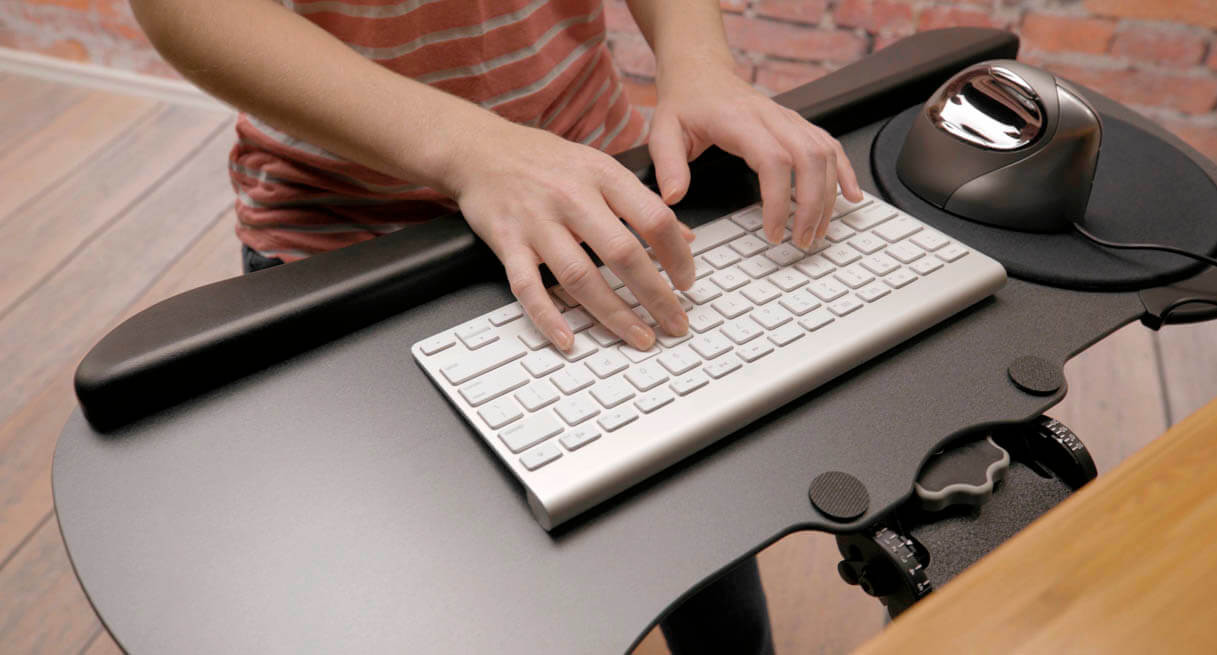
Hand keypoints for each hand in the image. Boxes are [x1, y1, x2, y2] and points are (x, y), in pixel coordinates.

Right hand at [450, 122, 694, 351]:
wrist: (479, 149)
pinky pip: (527, 286)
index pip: (654, 219)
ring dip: (614, 314)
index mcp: (602, 175)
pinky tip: (567, 339)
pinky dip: (547, 317)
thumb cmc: (543, 160)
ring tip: (639, 336)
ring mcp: (537, 221)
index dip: (678, 256)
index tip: (688, 282)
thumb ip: (640, 201)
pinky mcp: (507, 242)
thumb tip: (685, 237)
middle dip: (656, 296)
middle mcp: (572, 197)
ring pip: (580, 276)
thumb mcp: (598, 166)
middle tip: (675, 323)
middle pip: (623, 253)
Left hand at [649, 63, 862, 248]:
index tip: (773, 232)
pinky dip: (844, 171)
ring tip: (818, 231)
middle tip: (802, 240)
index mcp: (740, 120)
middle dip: (812, 205)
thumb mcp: (664, 130)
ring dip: (828, 195)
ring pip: (824, 154)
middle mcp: (771, 117)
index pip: (773, 161)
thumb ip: (667, 165)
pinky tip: (851, 196)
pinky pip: (830, 145)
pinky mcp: (797, 124)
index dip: (779, 201)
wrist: (701, 72)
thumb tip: (675, 198)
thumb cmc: (686, 102)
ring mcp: (788, 119)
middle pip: (809, 159)